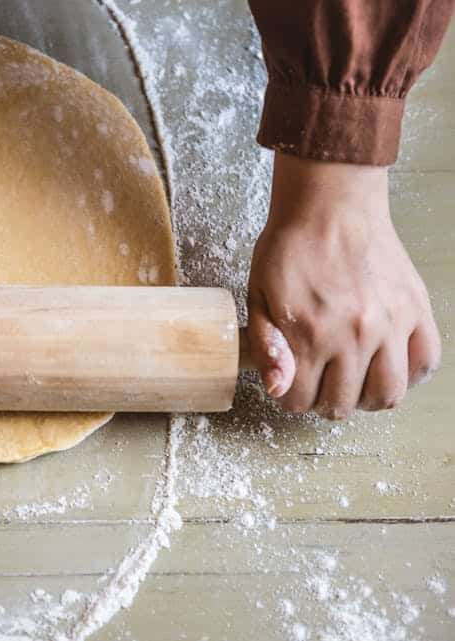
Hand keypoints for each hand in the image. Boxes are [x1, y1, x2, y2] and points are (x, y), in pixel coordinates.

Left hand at [247, 153, 440, 418]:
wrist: (329, 205)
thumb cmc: (289, 247)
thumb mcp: (258, 296)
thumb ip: (266, 346)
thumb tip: (278, 388)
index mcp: (310, 336)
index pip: (300, 400)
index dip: (289, 397)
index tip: (290, 382)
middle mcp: (354, 336)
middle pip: (343, 405)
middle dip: (324, 402)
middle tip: (319, 383)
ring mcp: (391, 324)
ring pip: (389, 394)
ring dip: (367, 399)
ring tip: (354, 382)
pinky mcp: (416, 309)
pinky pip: (426, 361)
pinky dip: (410, 374)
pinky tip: (387, 365)